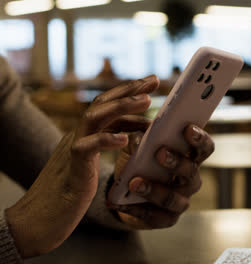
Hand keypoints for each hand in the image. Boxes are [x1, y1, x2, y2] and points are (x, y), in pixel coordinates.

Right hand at [6, 75, 157, 257]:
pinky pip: (87, 147)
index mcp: (86, 134)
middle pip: (103, 103)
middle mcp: (79, 135)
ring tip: (146, 101)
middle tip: (154, 81)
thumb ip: (111, 145)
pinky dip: (106, 139)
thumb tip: (140, 134)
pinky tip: (125, 139)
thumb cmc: (73, 192)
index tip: (152, 82)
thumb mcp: (96, 163)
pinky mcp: (73, 166)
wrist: (42, 217)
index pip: (108, 106)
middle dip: (129, 90)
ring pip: (95, 117)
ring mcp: (74, 148)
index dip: (130, 93)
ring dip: (122, 106)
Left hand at [110, 125, 214, 228]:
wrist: (128, 194)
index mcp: (190, 159)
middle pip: (191, 171)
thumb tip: (137, 137)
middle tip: (159, 152)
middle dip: (176, 162)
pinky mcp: (167, 219)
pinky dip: (135, 208)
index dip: (200, 139)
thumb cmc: (141, 164)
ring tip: (134, 182)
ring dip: (153, 189)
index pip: (205, 148)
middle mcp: (191, 181)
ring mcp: (181, 201)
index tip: (188, 128)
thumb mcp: (139, 147)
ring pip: (172, 198)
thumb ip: (140, 138)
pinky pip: (154, 215)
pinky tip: (119, 202)